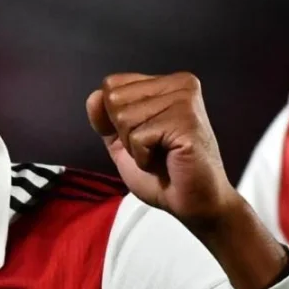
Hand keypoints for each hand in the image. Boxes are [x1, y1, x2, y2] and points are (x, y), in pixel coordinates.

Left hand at [85, 72, 237, 224]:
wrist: (194, 203)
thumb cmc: (165, 174)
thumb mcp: (123, 143)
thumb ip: (105, 120)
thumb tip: (94, 96)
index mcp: (166, 84)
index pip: (112, 85)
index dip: (116, 120)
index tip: (145, 137)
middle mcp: (179, 84)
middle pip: (114, 99)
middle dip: (125, 134)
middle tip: (155, 149)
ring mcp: (185, 100)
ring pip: (124, 118)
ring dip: (136, 148)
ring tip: (162, 155)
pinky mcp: (186, 121)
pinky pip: (139, 136)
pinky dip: (145, 158)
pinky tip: (168, 161)